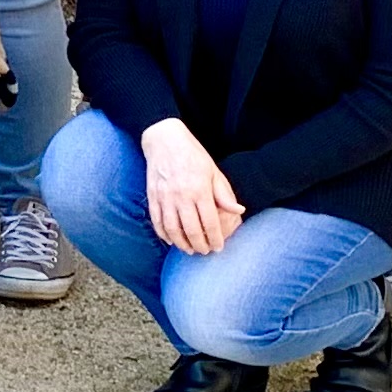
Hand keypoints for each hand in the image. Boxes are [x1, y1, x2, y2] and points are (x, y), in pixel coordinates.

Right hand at [142, 116, 243, 256]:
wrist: (164, 139)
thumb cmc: (193, 155)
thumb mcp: (214, 172)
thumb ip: (224, 194)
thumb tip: (239, 211)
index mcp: (200, 190)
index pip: (210, 223)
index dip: (215, 239)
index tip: (219, 247)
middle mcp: (181, 195)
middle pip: (191, 230)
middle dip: (200, 245)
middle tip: (205, 251)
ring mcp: (164, 197)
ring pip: (172, 229)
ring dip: (181, 244)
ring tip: (189, 250)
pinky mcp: (152, 196)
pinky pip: (156, 221)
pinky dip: (163, 234)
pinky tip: (171, 240)